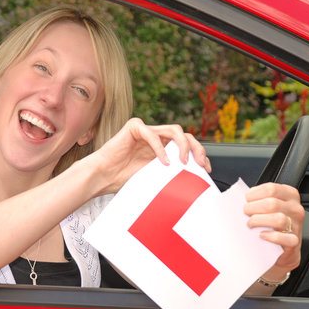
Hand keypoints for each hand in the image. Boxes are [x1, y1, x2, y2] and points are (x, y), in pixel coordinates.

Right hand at [91, 118, 210, 194]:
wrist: (102, 178)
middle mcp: (156, 137)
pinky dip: (160, 149)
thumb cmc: (123, 180)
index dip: (199, 154)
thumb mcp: (156, 178)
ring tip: (184, 162)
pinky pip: (153, 134)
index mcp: (162, 148)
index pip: (187, 145)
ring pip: (174, 130)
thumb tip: (194, 181)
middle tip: (200, 164)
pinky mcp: (134, 127)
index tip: (206, 169)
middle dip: (197, 148)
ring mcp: (146, 130)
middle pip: (185, 135)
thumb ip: (172, 174)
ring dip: (183, 146)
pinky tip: (164, 162)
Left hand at [244, 183, 303, 272]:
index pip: (271, 189)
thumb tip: (239, 199)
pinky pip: (283, 238)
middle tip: (246, 214)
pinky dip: (270, 237)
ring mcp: (296, 225)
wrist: (281, 247)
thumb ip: (259, 199)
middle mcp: (295, 209)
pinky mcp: (294, 242)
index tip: (246, 200)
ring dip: (258, 221)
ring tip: (250, 224)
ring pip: (278, 219)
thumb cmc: (271, 223)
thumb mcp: (268, 206)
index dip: (253, 194)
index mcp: (289, 195)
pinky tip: (261, 235)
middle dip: (252, 208)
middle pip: (272, 203)